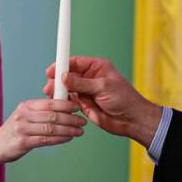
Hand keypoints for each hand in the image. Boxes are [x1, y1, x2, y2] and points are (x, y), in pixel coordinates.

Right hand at [0, 99, 85, 174]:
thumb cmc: (15, 130)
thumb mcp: (25, 115)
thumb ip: (42, 111)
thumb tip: (64, 105)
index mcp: (26, 106)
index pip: (49, 103)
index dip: (66, 104)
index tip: (78, 107)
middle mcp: (23, 116)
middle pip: (52, 116)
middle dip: (71, 118)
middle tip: (82, 121)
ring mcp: (22, 129)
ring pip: (51, 128)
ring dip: (68, 130)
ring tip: (80, 131)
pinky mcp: (23, 143)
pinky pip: (46, 140)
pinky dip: (60, 139)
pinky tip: (68, 138)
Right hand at [44, 56, 160, 147]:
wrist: (131, 119)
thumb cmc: (124, 99)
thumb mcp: (103, 87)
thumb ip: (82, 83)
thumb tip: (64, 77)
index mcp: (97, 67)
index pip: (75, 62)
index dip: (62, 65)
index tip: (51, 70)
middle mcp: (90, 77)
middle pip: (68, 75)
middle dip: (57, 80)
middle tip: (49, 86)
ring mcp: (86, 90)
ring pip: (66, 88)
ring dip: (58, 91)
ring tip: (51, 95)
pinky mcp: (83, 103)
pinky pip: (69, 100)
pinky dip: (62, 101)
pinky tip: (57, 103)